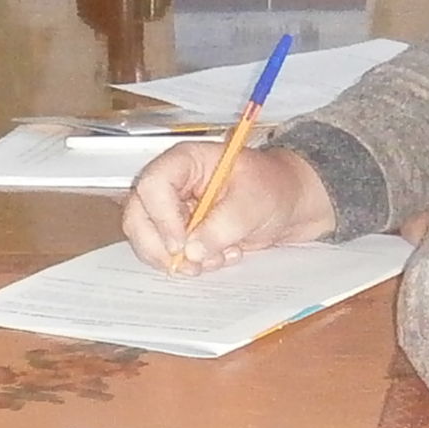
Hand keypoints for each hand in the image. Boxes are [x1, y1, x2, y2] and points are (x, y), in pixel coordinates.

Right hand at [118, 139, 332, 275]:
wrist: (291, 204)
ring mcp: (173, 211)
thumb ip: (223, 226)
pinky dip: (189, 264)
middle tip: (187, 266)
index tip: (182, 243)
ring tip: (214, 260)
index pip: (152, 185)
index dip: (161, 217)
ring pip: (147, 240)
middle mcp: (172, 186)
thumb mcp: (254, 203)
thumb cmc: (275, 187)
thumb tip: (191, 251)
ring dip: (176, 260)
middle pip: (137, 216)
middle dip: (159, 247)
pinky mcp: (181, 233)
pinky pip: (167, 254)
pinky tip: (219, 257)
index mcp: (186, 162)